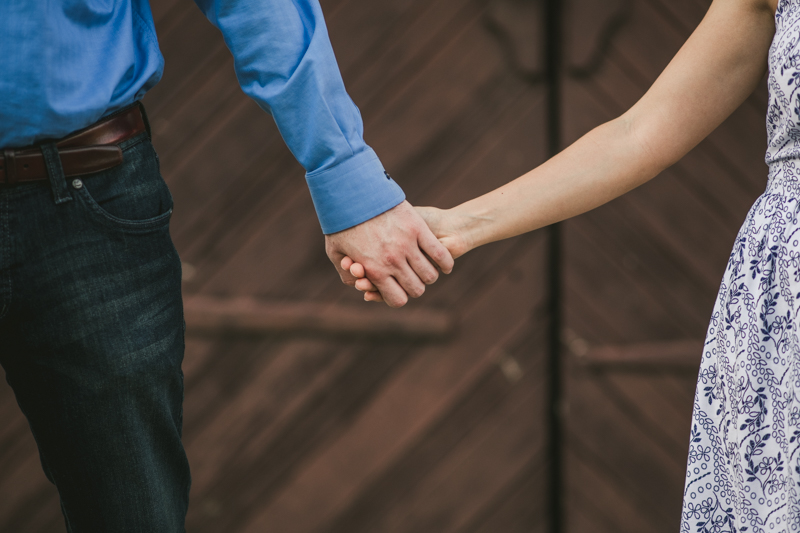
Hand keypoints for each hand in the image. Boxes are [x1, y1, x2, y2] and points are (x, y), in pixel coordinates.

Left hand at [343, 205, 470, 301]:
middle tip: (412, 278)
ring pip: (429, 274)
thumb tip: (358, 287)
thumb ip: (346, 273)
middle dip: (415, 287)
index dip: (399, 297)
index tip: (398, 290)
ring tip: (425, 269)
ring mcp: (407, 244)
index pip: (398, 299)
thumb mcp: (335, 251)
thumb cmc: (342, 221)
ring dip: (429, 275)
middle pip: (416, 289)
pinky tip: (444, 265)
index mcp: (374, 269)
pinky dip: (445, 263)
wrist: (353, 190)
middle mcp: (392, 261)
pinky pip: (440, 254)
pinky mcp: (418, 228)